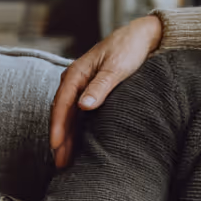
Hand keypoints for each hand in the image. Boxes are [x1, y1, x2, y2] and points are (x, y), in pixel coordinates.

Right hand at [49, 15, 162, 167]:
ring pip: (70, 115)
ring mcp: (82, 86)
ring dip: (67, 136)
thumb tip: (82, 106)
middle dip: (60, 138)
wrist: (143, 36)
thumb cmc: (129, 49)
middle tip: (60, 164)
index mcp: (75, 74)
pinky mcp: (93, 90)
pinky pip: (80, 113)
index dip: (58, 127)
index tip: (57, 146)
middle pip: (62, 113)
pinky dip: (77, 128)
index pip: (61, 105)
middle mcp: (75, 80)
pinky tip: (79, 143)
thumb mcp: (116, 67)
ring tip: (66, 160)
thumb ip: (100, 86)